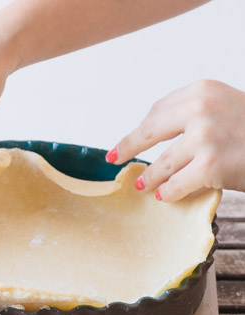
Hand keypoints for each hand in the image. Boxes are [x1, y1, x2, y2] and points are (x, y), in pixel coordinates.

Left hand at [108, 80, 244, 200]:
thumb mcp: (226, 107)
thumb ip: (193, 115)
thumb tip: (151, 136)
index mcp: (202, 91)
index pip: (158, 111)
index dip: (139, 129)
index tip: (125, 141)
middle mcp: (201, 109)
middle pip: (149, 132)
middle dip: (128, 147)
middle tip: (116, 159)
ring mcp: (205, 137)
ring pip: (161, 163)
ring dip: (150, 178)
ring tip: (144, 185)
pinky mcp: (210, 165)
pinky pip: (175, 184)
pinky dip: (168, 192)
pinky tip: (164, 196)